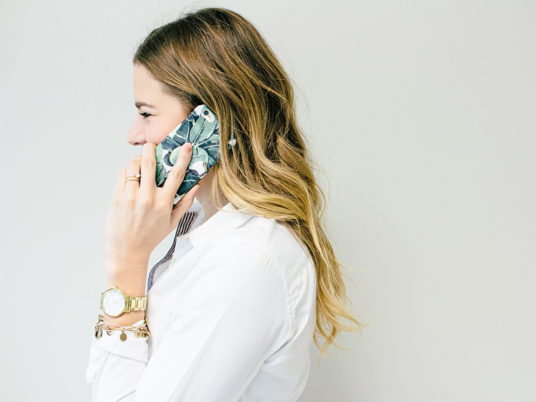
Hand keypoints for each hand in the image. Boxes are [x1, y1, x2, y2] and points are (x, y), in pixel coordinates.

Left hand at [105, 142, 199, 274]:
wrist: (127, 251)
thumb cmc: (151, 237)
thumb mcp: (172, 222)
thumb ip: (184, 203)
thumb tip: (195, 186)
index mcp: (163, 203)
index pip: (176, 175)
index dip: (183, 158)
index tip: (186, 146)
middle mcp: (147, 198)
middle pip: (149, 163)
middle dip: (151, 149)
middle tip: (152, 144)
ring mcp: (130, 197)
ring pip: (133, 166)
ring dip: (137, 160)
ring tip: (140, 163)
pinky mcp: (117, 198)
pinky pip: (122, 175)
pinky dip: (127, 170)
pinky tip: (131, 174)